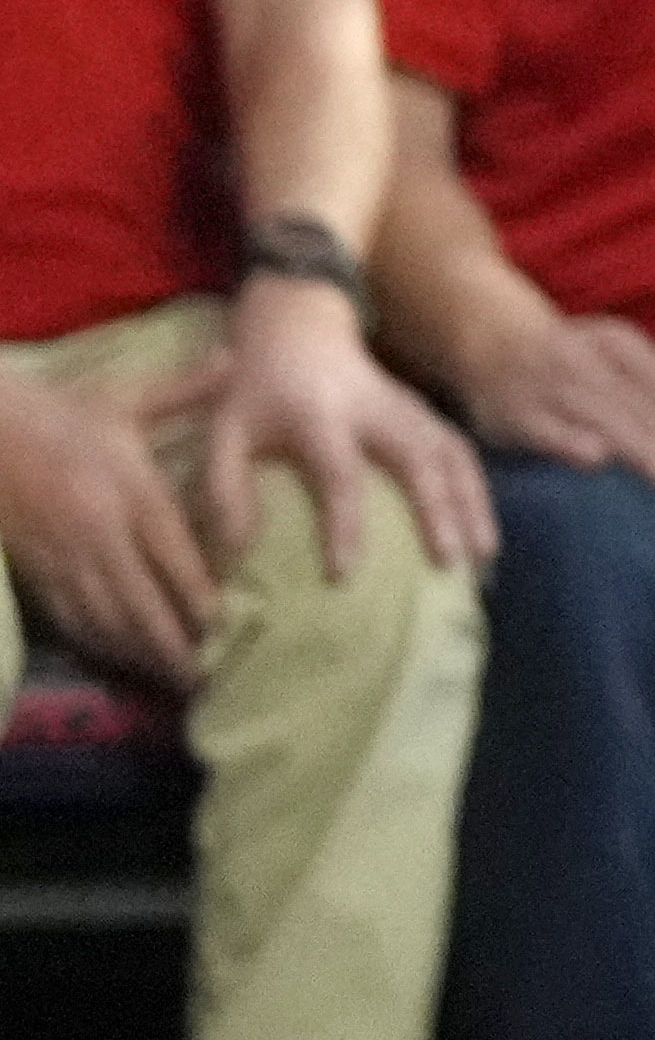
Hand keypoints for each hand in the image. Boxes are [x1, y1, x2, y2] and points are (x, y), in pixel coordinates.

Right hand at [0, 364, 219, 682]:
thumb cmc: (57, 414)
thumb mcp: (122, 399)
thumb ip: (183, 391)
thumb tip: (235, 359)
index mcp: (128, 491)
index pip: (172, 556)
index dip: (197, 597)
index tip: (222, 626)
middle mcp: (98, 531)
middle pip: (142, 600)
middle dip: (172, 642)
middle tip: (204, 676)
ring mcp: (62, 554)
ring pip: (105, 616)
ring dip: (138, 652)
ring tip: (171, 680)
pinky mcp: (34, 567)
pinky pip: (69, 614)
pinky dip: (98, 642)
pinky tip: (120, 659)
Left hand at [200, 283, 492, 586]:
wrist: (298, 331)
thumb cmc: (257, 393)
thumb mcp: (223, 431)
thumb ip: (224, 488)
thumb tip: (237, 553)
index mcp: (320, 416)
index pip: (338, 474)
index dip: (342, 525)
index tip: (343, 574)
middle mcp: (375, 410)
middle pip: (419, 458)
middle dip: (439, 510)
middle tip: (450, 562)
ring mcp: (409, 408)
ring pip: (453, 454)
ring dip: (473, 503)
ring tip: (484, 555)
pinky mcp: (426, 411)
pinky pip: (462, 451)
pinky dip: (479, 491)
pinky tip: (484, 530)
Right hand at [473, 306, 654, 488]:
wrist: (487, 336)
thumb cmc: (569, 355)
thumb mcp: (625, 356)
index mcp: (620, 346)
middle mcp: (588, 362)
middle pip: (639, 405)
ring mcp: (549, 387)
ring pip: (600, 415)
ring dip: (637, 444)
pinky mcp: (514, 415)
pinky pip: (543, 429)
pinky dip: (569, 441)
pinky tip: (596, 459)